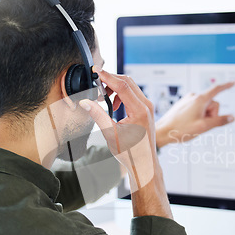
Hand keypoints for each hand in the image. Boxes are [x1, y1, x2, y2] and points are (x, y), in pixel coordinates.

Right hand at [79, 70, 171, 218]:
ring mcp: (148, 107)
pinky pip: (134, 94)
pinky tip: (114, 104)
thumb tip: (86, 102)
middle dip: (110, 80)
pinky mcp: (146, 110)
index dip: (107, 76)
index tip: (96, 71)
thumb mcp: (110, 134)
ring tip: (104, 97)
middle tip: (96, 83)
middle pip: (127, 82)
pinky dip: (122, 94)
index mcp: (139, 111)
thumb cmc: (130, 153)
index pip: (122, 85)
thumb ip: (98, 116)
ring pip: (131, 86)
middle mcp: (146, 106)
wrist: (144, 163)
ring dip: (116, 87)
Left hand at [155, 82, 234, 147]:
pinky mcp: (184, 105)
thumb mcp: (204, 127)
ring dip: (204, 116)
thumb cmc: (180, 129)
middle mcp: (193, 97)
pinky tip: (189, 123)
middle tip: (202, 124)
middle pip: (212, 104)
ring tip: (193, 124)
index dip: (226, 86)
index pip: (217, 89)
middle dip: (212, 114)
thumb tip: (232, 117)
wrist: (162, 131)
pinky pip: (197, 108)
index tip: (233, 82)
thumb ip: (219, 121)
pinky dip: (197, 115)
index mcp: (199, 99)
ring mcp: (188, 100)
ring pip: (204, 107)